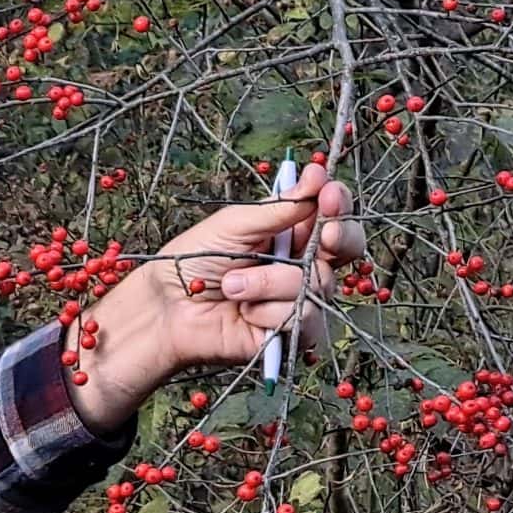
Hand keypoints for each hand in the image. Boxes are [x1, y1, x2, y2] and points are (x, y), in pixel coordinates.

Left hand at [69, 160, 364, 432]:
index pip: (332, 212)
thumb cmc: (193, 261)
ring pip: (319, 284)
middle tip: (323, 235)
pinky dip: (270, 313)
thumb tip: (317, 178)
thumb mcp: (234, 224)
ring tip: (231, 285)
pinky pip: (304, 320)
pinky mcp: (291, 334)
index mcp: (291, 231)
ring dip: (271, 282)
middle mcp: (302, 263)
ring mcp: (299, 299)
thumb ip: (279, 208)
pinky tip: (244, 312)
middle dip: (339, 236)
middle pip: (346, 247)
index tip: (328, 192)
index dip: (338, 203)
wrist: (166, 309)